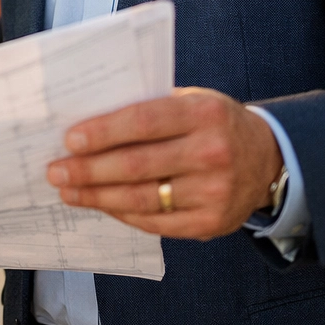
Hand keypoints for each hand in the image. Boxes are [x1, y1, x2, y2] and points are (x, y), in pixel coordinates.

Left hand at [48, 87, 281, 239]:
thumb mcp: (193, 100)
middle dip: (89, 170)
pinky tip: (101, 205)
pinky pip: (156, 223)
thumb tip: (88, 121)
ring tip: (69, 190)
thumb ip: (151, 107)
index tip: (69, 140)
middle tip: (56, 171)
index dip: (103, 132)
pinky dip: (123, 214)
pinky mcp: (211, 224)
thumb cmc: (215, 123)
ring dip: (97, 196)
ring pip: (141, 199)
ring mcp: (214, 192)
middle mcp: (212, 153)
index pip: (144, 121)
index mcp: (205, 113)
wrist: (268, 159)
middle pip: (136, 165)